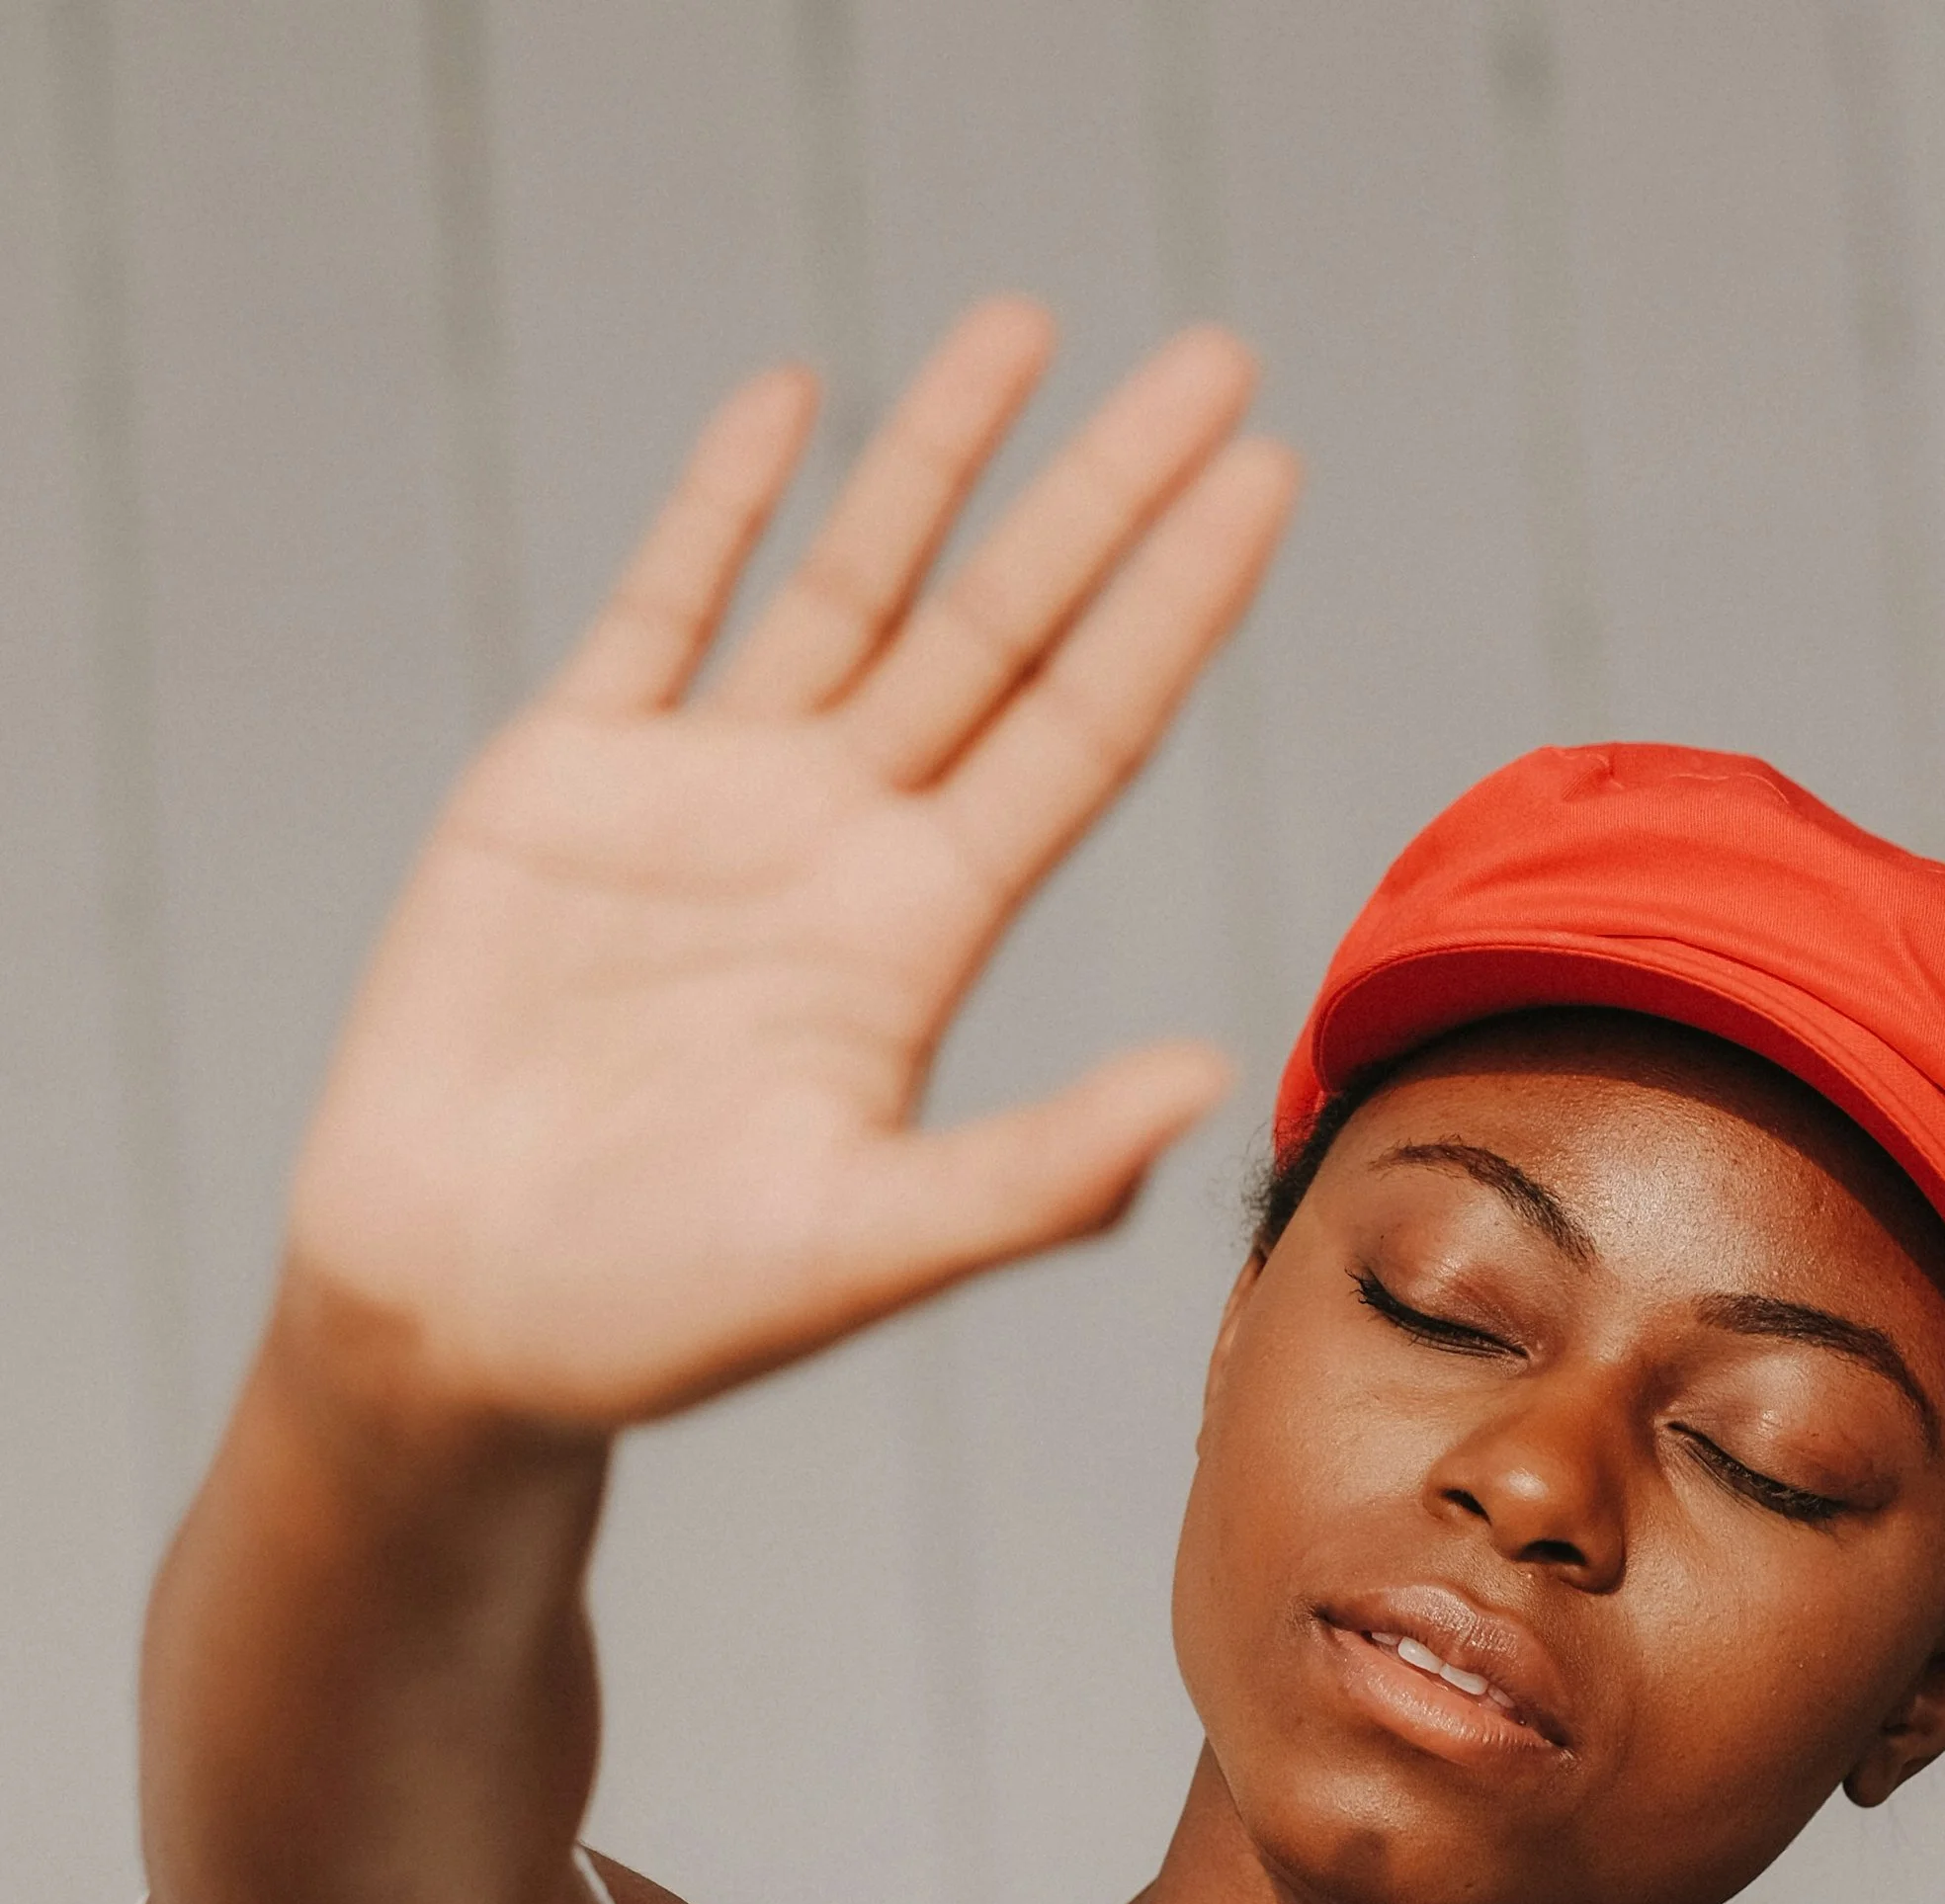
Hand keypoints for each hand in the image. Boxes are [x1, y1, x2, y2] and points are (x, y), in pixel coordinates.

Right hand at [287, 301, 1296, 1428]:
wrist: (451, 1311)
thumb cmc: (659, 1312)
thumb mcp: (860, 1246)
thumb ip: (1030, 1171)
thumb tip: (1200, 1081)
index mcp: (916, 939)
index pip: (1081, 734)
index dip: (1175, 607)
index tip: (1268, 477)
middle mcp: (838, 848)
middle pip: (1000, 633)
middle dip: (1104, 496)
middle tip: (1215, 358)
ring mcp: (706, 803)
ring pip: (850, 593)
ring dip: (935, 461)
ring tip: (1027, 325)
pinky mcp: (564, 783)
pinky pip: (658, 609)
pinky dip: (719, 505)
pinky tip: (791, 398)